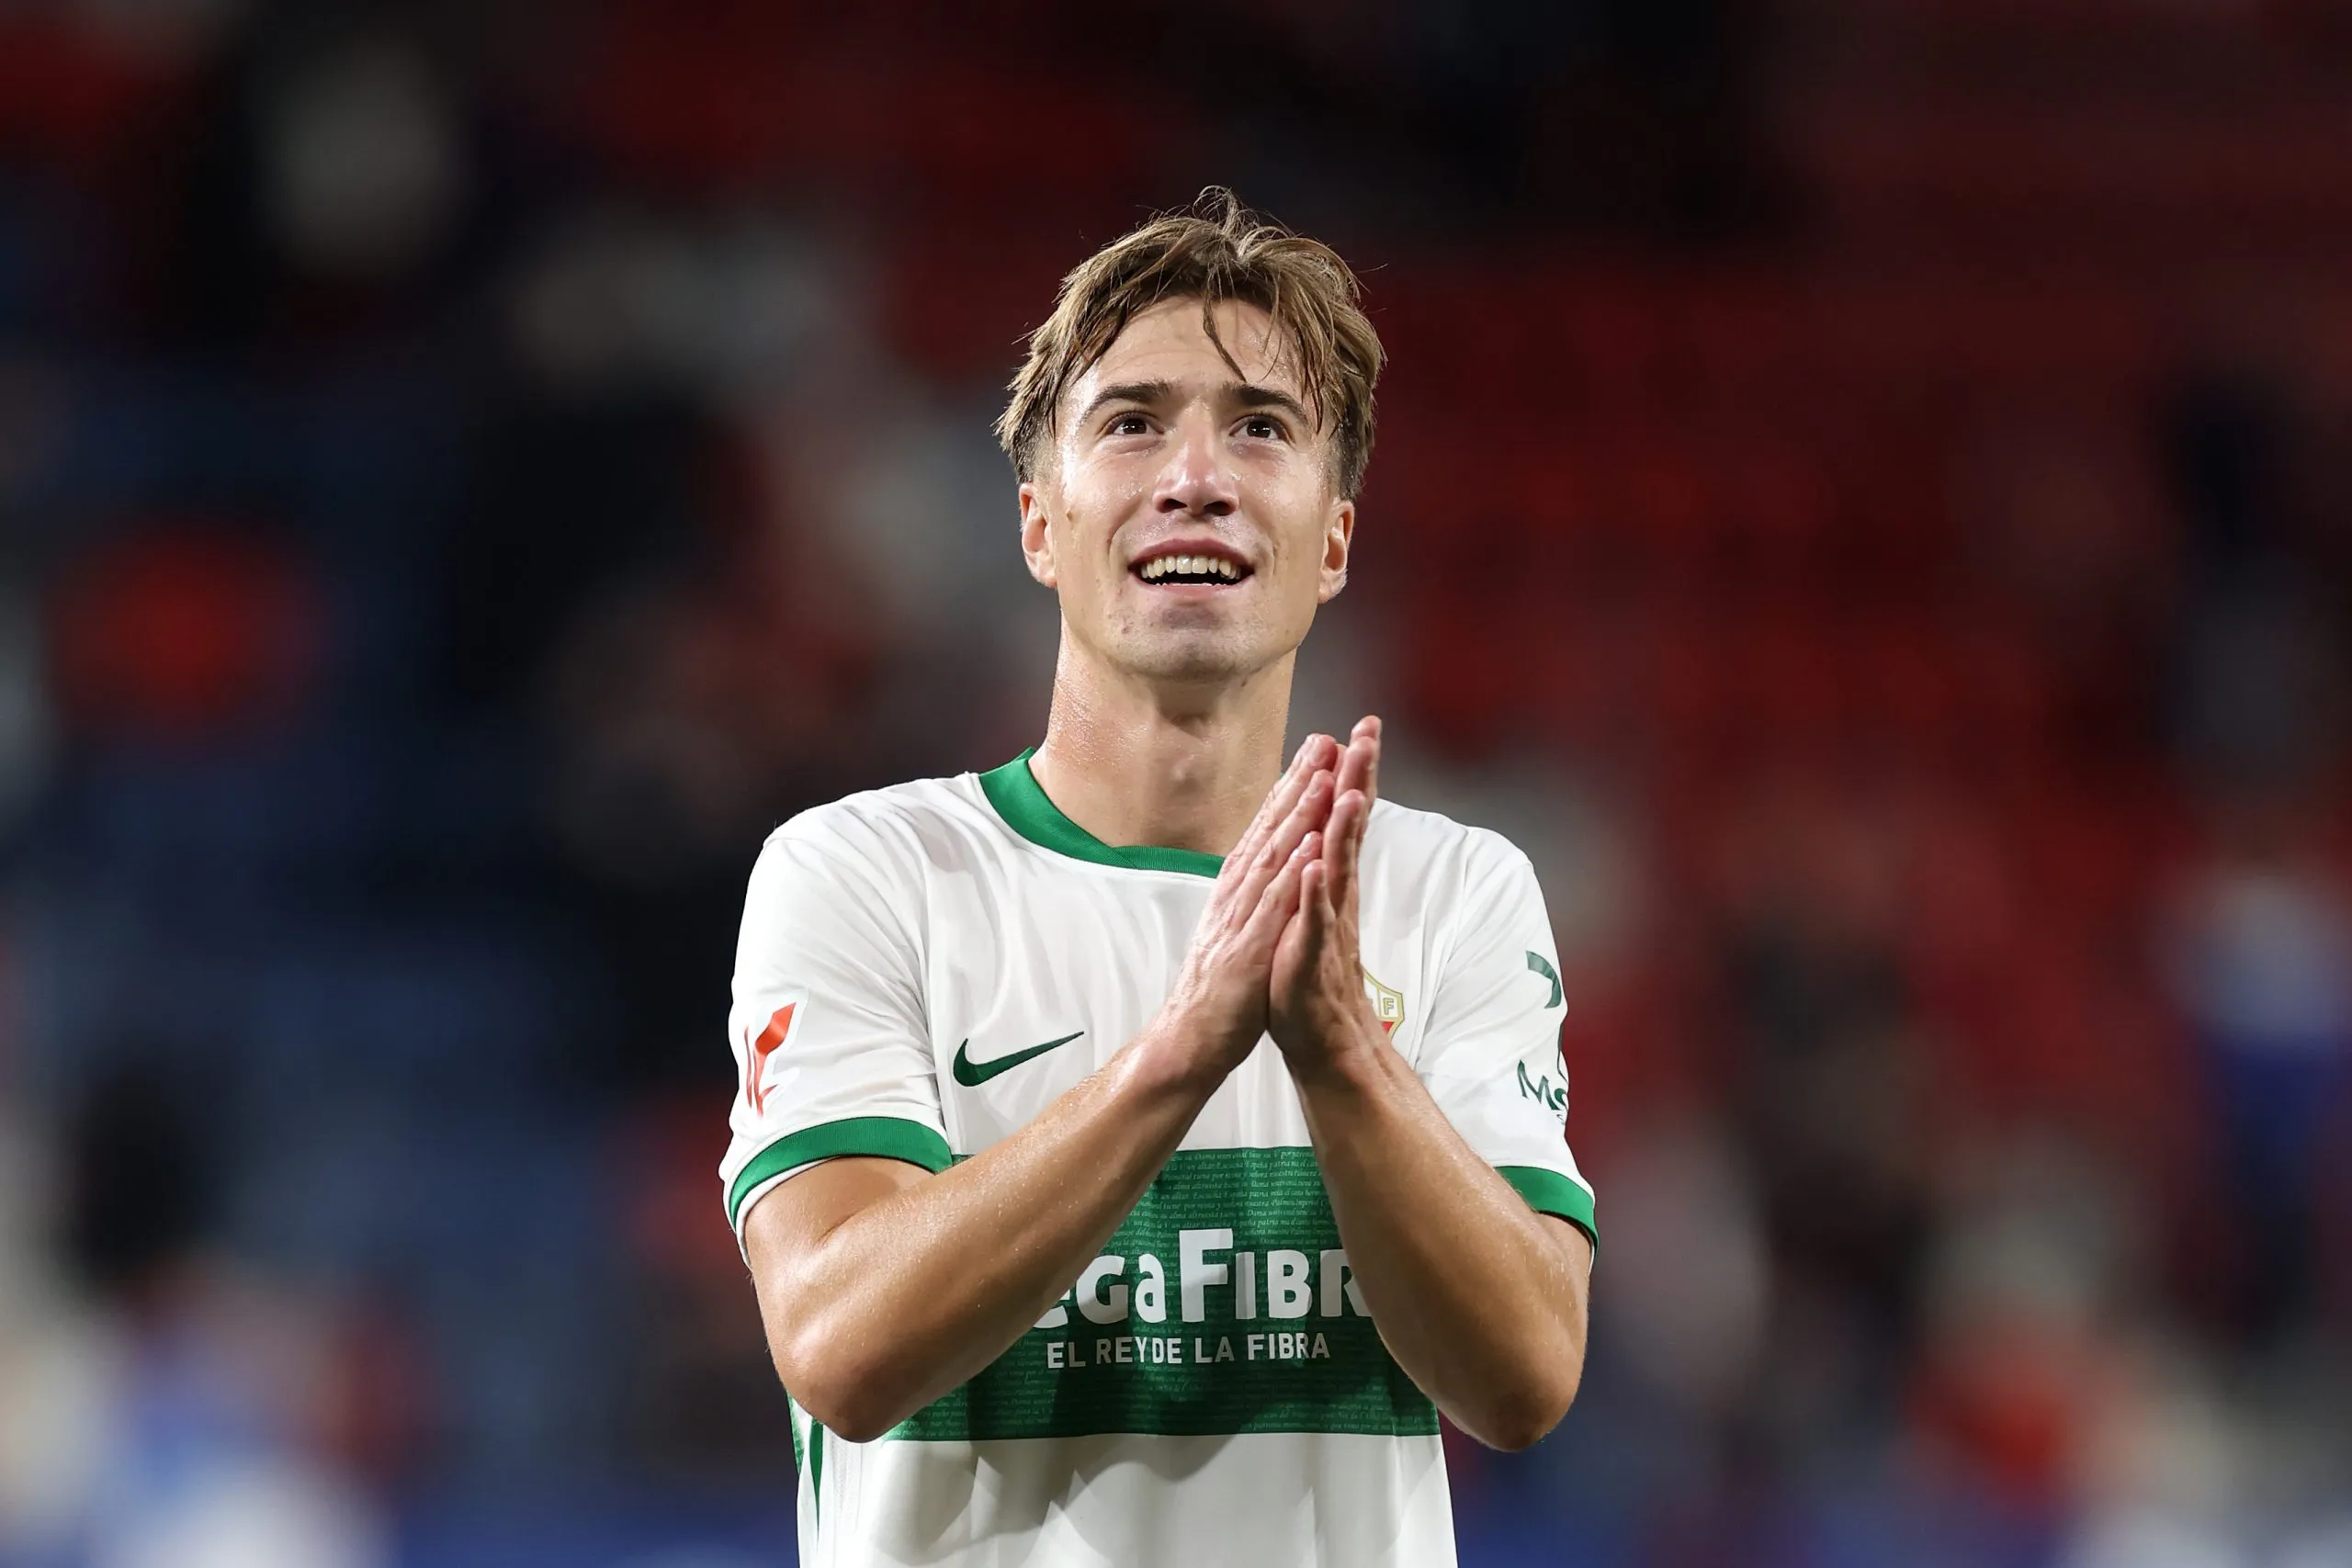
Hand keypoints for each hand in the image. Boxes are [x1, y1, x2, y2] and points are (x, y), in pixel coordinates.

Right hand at [1154, 733, 1337, 1074]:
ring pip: (1272, 859)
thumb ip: (1253, 891)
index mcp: (1237, 888)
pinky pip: (1273, 909)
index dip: (1292, 786)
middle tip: (1324, 740)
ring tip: (1321, 779)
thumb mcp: (1238, 925)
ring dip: (1296, 817)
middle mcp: (1236, 894)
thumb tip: (1271, 856)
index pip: (1266, 827)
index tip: (1316, 749)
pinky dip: (1292, 876)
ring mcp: (1240, 920)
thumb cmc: (1220, 985)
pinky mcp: (1247, 951)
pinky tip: (1310, 849)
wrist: (1190, 1038)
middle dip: (1298, 783)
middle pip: (1269, 829)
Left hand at [1268, 716, 1382, 1078]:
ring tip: (1351, 791)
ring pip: (1338, 868)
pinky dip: (1315, 894)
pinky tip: (1316, 866)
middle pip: (1349, 828)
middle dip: (1358, 779)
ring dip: (1344, 829)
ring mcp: (1325, 925)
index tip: (1361, 726)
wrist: (1319, 1039)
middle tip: (1369, 732)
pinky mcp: (1309, 957)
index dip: (1353, 771)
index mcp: (1331, 880)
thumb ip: (1324, 866)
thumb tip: (1328, 826)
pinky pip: (1314, 922)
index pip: (1344, 816)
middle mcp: (1335, 895)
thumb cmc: (1309, 972)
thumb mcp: (1314, 909)